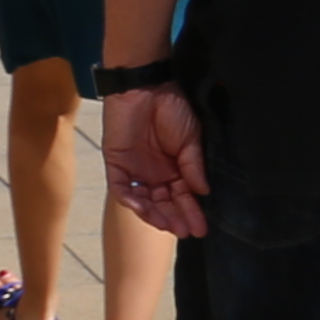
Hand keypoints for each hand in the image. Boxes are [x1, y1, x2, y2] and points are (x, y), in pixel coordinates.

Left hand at [105, 79, 209, 239]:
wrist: (146, 87)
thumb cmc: (172, 108)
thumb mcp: (191, 140)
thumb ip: (194, 167)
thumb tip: (204, 192)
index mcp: (175, 169)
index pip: (184, 198)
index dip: (192, 213)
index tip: (201, 229)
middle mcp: (155, 174)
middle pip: (164, 203)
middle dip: (175, 218)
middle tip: (184, 231)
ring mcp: (135, 171)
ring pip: (143, 201)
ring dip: (154, 214)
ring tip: (167, 225)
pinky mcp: (116, 164)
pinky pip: (121, 188)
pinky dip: (131, 200)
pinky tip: (144, 208)